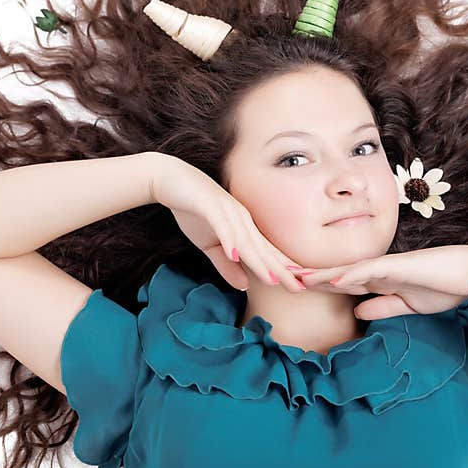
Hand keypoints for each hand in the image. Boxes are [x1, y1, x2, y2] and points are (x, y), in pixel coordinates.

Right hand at [148, 153, 306, 291]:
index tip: (301, 287)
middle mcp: (241, 218)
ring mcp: (226, 210)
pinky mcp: (208, 204)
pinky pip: (221, 224)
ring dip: (258, 260)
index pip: (267, 252)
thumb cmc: (192, 211)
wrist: (167, 178)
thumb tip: (244, 286)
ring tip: (272, 279)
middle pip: (262, 248)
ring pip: (245, 240)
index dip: (283, 270)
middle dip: (281, 269)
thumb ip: (226, 265)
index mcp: (244, 228)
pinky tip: (235, 255)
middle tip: (299, 288)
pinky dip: (228, 240)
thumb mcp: (209, 245)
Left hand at [295, 246, 467, 319]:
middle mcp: (376, 270)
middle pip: (335, 273)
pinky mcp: (398, 265)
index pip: (341, 283)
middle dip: (309, 276)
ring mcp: (385, 265)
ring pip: (346, 269)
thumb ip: (382, 307)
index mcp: (377, 279)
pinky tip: (333, 280)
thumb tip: (357, 313)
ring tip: (296, 278)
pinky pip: (369, 269)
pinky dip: (351, 275)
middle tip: (280, 277)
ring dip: (321, 274)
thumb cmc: (442, 287)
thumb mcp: (405, 305)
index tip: (294, 288)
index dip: (318, 286)